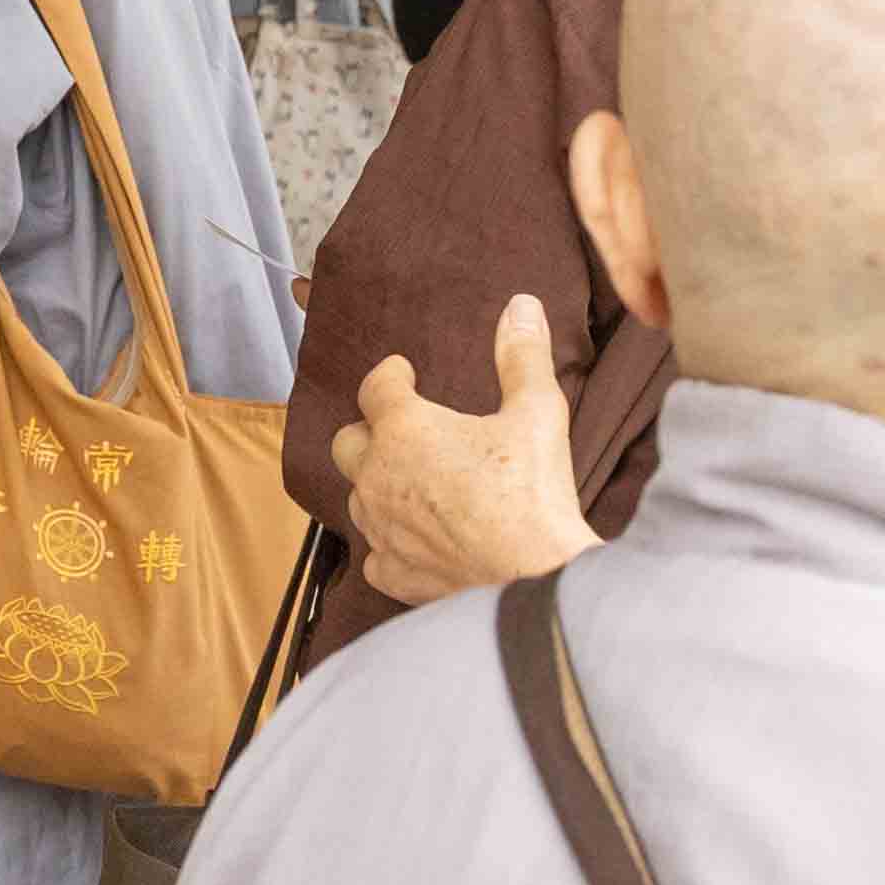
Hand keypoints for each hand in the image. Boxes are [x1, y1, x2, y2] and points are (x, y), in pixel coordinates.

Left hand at [331, 295, 598, 602]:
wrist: (538, 579)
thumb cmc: (533, 493)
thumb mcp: (537, 412)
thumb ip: (522, 356)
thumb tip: (522, 305)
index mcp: (404, 429)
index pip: (375, 388)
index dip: (389, 377)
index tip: (403, 374)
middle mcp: (378, 476)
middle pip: (347, 443)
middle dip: (368, 432)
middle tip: (398, 430)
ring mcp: (380, 528)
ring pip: (356, 498)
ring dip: (375, 486)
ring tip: (406, 483)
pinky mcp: (394, 573)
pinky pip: (374, 554)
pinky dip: (387, 544)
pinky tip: (409, 542)